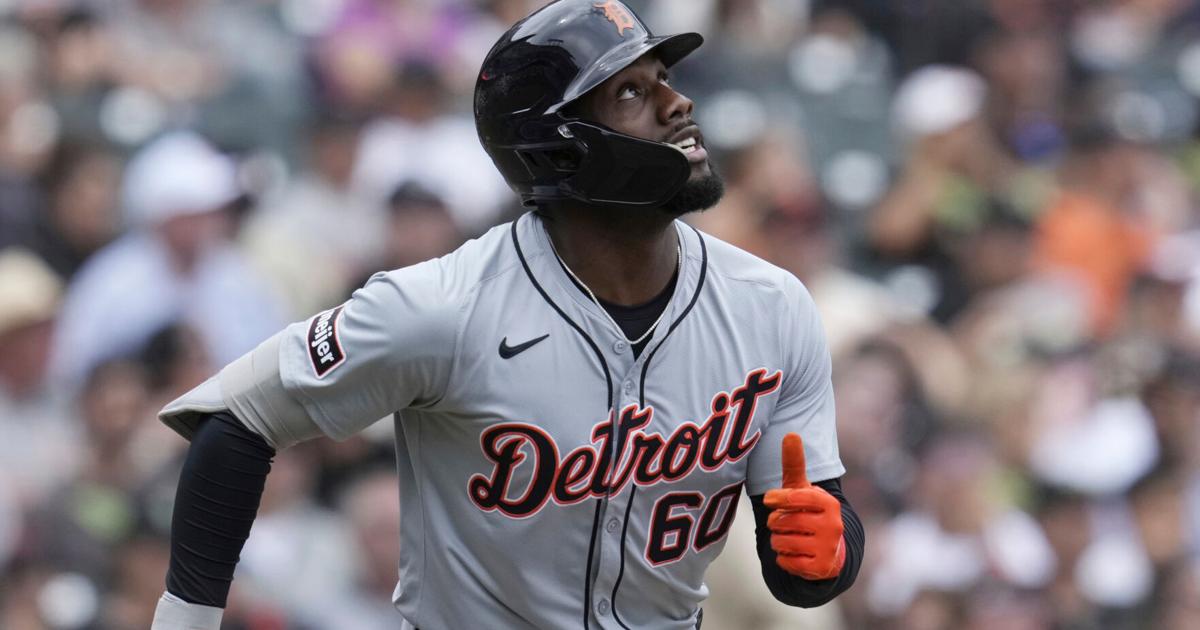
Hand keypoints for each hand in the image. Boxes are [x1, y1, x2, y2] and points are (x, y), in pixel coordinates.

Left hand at [762, 433, 844, 579]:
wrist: (828, 550)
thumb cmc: (809, 513)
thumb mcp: (802, 489)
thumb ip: (794, 464)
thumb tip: (791, 434)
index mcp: (828, 503)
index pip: (793, 497)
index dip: (777, 499)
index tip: (771, 500)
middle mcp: (833, 526)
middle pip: (782, 522)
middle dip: (776, 523)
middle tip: (786, 523)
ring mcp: (828, 548)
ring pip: (781, 542)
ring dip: (778, 541)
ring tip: (790, 537)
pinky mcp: (820, 569)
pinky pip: (785, 562)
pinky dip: (783, 558)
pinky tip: (794, 554)